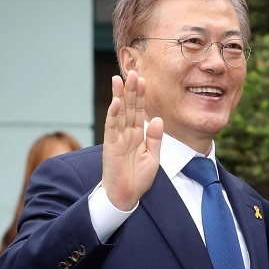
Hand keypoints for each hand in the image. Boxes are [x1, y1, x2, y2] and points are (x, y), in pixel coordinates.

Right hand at [102, 70, 163, 210]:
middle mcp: (126, 134)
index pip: (139, 111)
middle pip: (128, 107)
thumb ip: (155, 138)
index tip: (143, 79)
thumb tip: (157, 119)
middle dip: (130, 90)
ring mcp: (117, 139)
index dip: (141, 96)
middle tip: (132, 71)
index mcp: (137, 135)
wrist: (126, 197)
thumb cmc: (138, 179)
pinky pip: (112, 128)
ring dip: (120, 96)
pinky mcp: (110, 147)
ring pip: (119, 113)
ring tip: (120, 79)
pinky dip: (113, 115)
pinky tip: (116, 102)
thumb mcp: (153, 157)